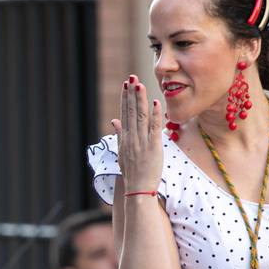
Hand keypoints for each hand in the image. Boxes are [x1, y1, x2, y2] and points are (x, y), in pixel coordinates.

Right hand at [109, 75, 163, 192]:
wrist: (137, 190)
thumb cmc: (132, 173)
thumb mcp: (122, 153)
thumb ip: (119, 135)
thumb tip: (114, 120)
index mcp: (124, 138)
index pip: (124, 114)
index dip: (125, 98)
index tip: (126, 85)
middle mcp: (131, 138)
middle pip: (131, 111)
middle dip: (131, 93)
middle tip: (132, 78)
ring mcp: (142, 142)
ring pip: (141, 116)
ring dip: (140, 99)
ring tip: (140, 84)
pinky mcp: (153, 147)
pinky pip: (153, 128)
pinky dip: (154, 115)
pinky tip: (155, 102)